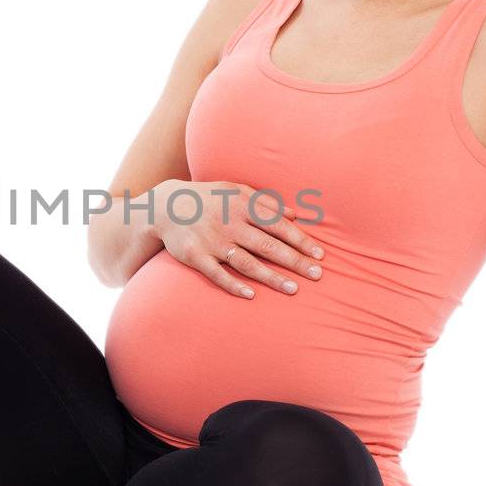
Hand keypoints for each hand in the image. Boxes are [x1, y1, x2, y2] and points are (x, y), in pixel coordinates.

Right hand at [150, 179, 324, 297]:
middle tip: (317, 275)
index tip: (319, 254)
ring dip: (271, 277)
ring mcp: (212, 241)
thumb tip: (296, 213)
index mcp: (242, 205)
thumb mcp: (235, 190)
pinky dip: (233, 284)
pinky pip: (216, 274)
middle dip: (294, 261)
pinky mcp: (195, 256)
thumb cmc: (209, 198)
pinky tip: (251, 295)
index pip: (278, 225)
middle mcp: (230, 223)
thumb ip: (265, 201)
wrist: (166, 205)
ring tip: (293, 289)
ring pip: (246, 262)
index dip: (300, 240)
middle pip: (267, 245)